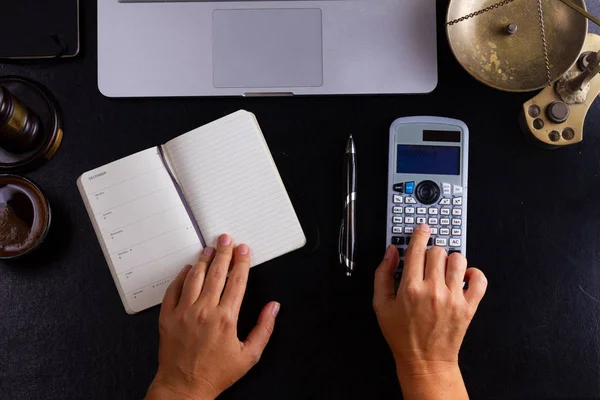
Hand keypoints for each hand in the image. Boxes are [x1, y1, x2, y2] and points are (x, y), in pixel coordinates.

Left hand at [146, 234, 279, 399]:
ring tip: (209, 248)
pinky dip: (181, 276)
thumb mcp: (249, 356)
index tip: (244, 249)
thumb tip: (273, 307)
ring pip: (195, 278)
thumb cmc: (216, 374)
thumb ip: (264, 329)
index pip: (237, 282)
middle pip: (216, 274)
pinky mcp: (168, 317)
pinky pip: (173, 290)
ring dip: (203, 260)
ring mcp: (184, 313)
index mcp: (226, 319)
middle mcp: (204, 312)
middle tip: (226, 238)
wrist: (184, 387)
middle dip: (223, 252)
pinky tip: (188, 268)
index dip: (242, 262)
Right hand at [373, 224, 486, 399]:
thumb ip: (383, 275)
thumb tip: (390, 252)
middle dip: (431, 252)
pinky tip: (463, 278)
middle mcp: (433, 290)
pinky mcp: (468, 307)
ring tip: (445, 270)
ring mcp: (453, 298)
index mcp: (410, 288)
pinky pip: (479, 279)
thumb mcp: (380, 305)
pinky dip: (474, 274)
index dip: (420, 234)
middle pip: (437, 251)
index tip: (422, 229)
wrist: (425, 361)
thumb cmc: (402, 335)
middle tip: (427, 262)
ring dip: (451, 260)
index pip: (417, 249)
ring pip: (458, 260)